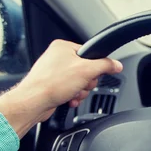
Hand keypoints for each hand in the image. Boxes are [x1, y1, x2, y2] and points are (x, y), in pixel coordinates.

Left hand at [0, 40, 122, 137]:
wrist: (33, 103)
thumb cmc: (51, 84)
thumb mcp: (86, 70)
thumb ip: (105, 65)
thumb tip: (116, 65)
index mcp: (63, 47)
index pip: (90, 54)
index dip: (95, 66)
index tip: (94, 74)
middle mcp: (57, 57)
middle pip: (86, 69)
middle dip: (86, 82)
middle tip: (80, 84)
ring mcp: (54, 72)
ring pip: (80, 81)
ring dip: (80, 91)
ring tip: (72, 93)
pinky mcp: (52, 85)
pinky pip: (71, 89)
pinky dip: (73, 96)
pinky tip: (69, 99)